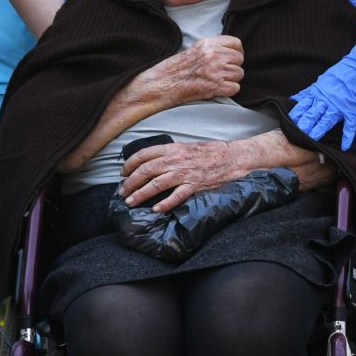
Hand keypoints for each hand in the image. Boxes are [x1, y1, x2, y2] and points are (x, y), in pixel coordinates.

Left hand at [120, 137, 251, 212]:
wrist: (233, 157)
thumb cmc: (211, 152)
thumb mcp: (187, 146)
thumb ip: (170, 153)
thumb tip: (151, 161)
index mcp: (173, 149)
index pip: (143, 155)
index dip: (129, 164)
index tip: (123, 173)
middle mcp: (176, 160)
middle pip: (145, 171)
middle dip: (130, 183)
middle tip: (123, 192)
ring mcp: (185, 173)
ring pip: (156, 185)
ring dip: (140, 194)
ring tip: (131, 202)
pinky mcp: (195, 185)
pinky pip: (176, 196)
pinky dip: (164, 204)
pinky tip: (156, 209)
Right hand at [135, 34, 244, 110]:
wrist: (160, 84)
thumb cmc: (175, 69)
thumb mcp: (194, 50)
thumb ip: (213, 49)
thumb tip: (231, 52)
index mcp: (208, 44)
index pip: (236, 43)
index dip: (236, 52)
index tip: (231, 58)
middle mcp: (213, 55)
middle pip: (239, 59)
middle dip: (232, 67)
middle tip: (220, 73)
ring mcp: (215, 71)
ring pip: (239, 74)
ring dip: (230, 80)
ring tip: (215, 81)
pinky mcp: (215, 86)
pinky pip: (235, 88)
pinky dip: (228, 91)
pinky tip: (216, 90)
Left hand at [288, 47, 355, 146]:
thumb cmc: (342, 72)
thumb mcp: (322, 80)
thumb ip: (310, 91)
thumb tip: (297, 98)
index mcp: (318, 92)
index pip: (302, 106)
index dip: (295, 115)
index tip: (288, 123)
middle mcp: (326, 100)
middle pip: (311, 115)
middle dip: (303, 126)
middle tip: (295, 135)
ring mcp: (340, 106)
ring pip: (326, 122)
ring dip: (318, 132)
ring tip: (311, 140)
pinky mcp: (352, 110)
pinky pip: (349, 125)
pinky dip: (348, 136)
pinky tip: (345, 146)